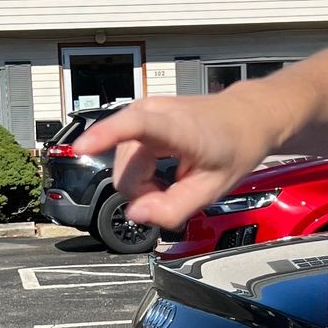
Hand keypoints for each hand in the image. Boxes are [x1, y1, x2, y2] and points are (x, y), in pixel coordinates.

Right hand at [72, 92, 276, 228]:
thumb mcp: (212, 189)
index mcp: (180, 128)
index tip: (82, 147)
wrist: (245, 118)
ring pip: (121, 165)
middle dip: (143, 192)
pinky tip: (162, 171)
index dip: (105, 137)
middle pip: (125, 170)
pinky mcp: (137, 116)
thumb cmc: (232, 148)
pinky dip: (140, 171)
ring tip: (171, 180)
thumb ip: (173, 208)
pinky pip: (124, 155)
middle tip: (173, 193)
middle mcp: (155, 112)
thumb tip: (135, 215)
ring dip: (142, 182)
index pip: (136, 126)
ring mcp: (143, 111)